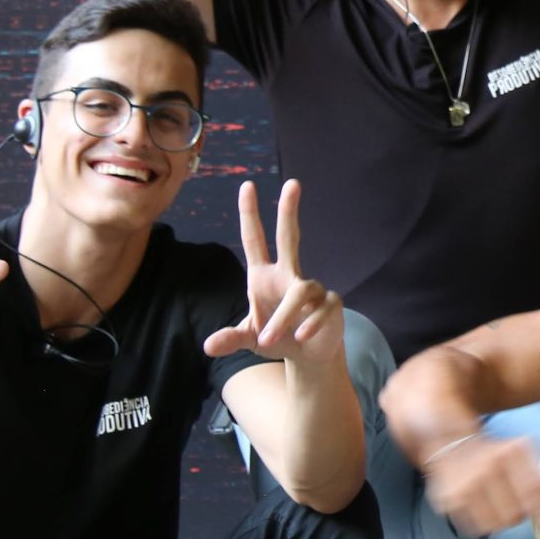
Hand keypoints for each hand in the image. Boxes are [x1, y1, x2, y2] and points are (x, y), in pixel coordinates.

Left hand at [205, 179, 345, 365]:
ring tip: (268, 339)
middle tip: (292, 182)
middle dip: (289, 211)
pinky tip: (301, 336)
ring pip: (301, 291)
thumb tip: (208, 345)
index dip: (250, 214)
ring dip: (283, 316)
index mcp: (264, 277)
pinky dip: (310, 323)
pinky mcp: (331, 304)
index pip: (255, 240)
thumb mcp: (248, 339)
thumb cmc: (276, 338)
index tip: (247, 186)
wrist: (307, 356)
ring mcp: (312, 288)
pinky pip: (322, 308)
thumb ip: (230, 339)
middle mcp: (288, 275)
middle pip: (289, 237)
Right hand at [421, 432, 539, 536]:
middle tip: (528, 506)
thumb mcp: (524, 457)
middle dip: (528, 513)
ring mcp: (465, 486)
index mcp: (510, 452)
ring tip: (507, 504)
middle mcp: (487, 468)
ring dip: (509, 519)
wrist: (451, 442)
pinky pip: (478, 527)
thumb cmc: (497, 454)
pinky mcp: (450, 501)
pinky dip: (489, 522)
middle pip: (518, 512)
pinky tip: (489, 507)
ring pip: (499, 523)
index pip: (536, 489)